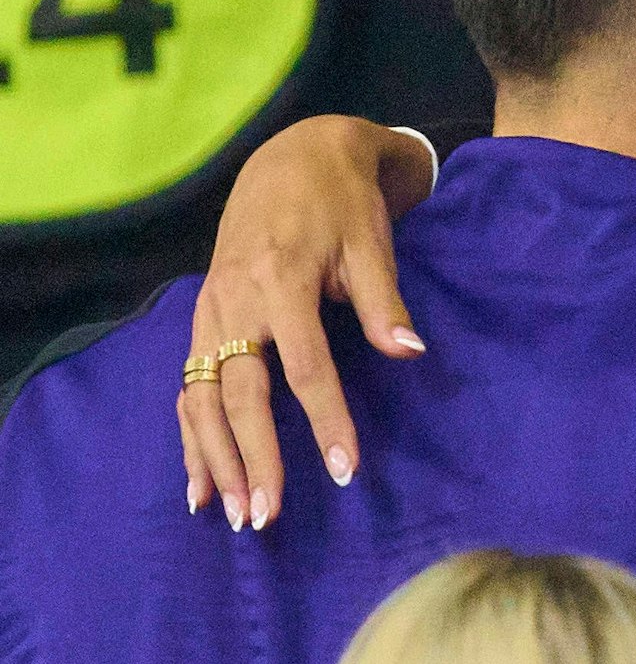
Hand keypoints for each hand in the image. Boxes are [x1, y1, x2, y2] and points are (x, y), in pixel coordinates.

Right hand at [180, 116, 435, 530]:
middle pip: (241, 393)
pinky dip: (190, 436)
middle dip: (253, 457)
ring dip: (215, 458)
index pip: (306, 368)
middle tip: (267, 515)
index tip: (344, 470)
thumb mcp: (371, 241)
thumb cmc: (341, 201)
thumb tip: (411, 354)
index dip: (326, 421)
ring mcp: (211, 310)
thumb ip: (383, 302)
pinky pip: (188, 385)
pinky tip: (200, 484)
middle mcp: (236, 300)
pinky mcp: (201, 316)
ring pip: (202, 396)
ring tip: (232, 513)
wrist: (293, 155)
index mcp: (282, 281)